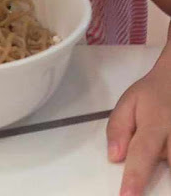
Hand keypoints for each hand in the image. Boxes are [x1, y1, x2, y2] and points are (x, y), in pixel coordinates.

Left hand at [107, 65, 170, 194]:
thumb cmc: (151, 96)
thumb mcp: (128, 102)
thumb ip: (118, 128)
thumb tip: (114, 157)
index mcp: (155, 124)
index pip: (142, 153)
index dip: (135, 177)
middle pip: (170, 165)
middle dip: (161, 182)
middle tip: (142, 181)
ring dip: (167, 172)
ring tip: (158, 161)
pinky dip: (170, 163)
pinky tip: (164, 160)